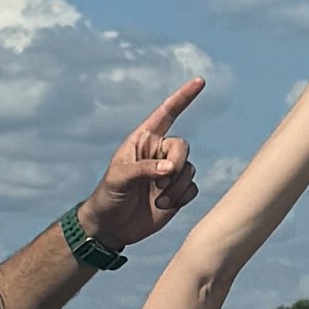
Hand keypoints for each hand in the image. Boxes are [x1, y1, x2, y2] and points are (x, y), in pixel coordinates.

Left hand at [80, 87, 205, 252]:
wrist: (112, 226)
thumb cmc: (108, 196)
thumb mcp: (119, 178)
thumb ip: (144, 169)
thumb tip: (171, 169)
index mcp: (143, 139)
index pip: (166, 113)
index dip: (183, 97)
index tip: (200, 82)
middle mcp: (158, 152)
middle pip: (182, 147)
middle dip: (177, 164)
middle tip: (162, 181)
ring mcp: (169, 173)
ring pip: (189, 169)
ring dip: (176, 186)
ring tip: (158, 198)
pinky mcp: (177, 192)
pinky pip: (192, 187)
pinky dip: (181, 197)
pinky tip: (163, 205)